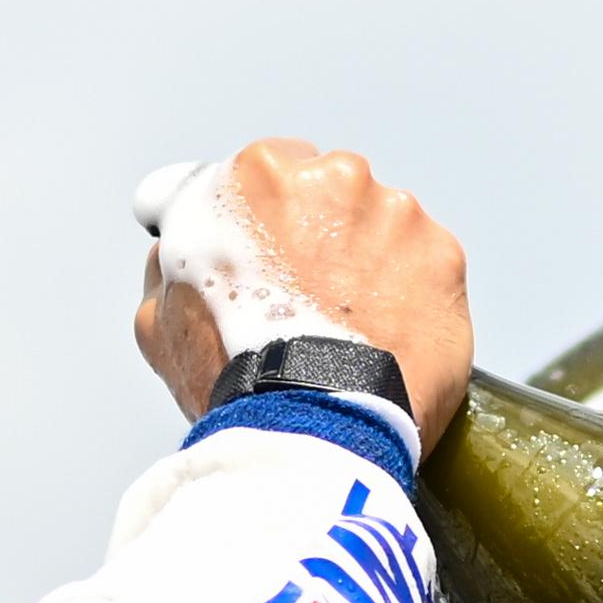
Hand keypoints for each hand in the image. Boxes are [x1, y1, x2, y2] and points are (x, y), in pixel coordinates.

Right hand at [134, 139, 474, 451]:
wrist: (314, 428)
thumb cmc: (236, 376)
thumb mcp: (159, 318)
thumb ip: (170, 263)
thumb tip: (177, 250)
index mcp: (257, 174)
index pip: (266, 177)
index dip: (265, 226)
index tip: (269, 263)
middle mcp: (332, 175)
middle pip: (328, 196)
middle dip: (320, 238)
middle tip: (309, 305)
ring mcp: (395, 213)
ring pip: (381, 229)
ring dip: (369, 265)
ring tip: (351, 331)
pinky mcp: (442, 256)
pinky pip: (425, 268)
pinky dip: (412, 297)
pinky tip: (388, 339)